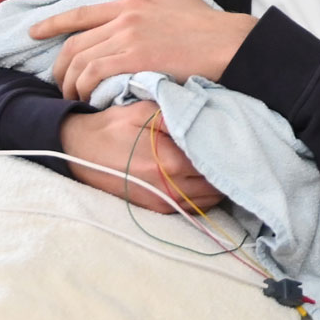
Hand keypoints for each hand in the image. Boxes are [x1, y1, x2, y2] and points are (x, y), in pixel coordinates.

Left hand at [34, 0, 255, 100]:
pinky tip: (88, 99)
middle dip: (59, 67)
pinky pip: (94, 75)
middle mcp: (123, 20)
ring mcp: (128, 40)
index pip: (80, 13)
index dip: (52, 24)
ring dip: (71, 83)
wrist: (228, 43)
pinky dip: (85, 89)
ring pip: (80, 62)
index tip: (33, 33)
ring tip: (73, 97)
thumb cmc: (206, 23)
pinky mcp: (135, 60)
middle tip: (59, 83)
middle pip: (74, 44)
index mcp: (130, 4)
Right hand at [59, 101, 224, 213]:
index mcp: (170, 163)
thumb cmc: (112, 126)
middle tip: (238, 153)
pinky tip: (206, 178)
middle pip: (217, 186)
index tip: (241, 141)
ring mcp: (162, 202)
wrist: (78, 150)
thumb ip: (176, 115)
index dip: (231, 152)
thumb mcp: (143, 111)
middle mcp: (169, 189)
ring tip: (224, 165)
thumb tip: (206, 119)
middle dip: (228, 170)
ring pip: (208, 200)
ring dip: (219, 185)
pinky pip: (192, 206)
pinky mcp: (155, 209)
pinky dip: (204, 195)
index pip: (216, 162)